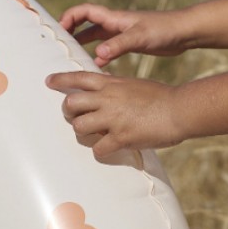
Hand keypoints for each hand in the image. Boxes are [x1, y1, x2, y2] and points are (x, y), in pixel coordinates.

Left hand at [46, 70, 185, 160]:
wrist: (179, 109)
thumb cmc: (161, 96)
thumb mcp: (133, 84)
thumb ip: (116, 86)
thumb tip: (104, 87)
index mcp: (111, 83)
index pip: (78, 77)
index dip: (61, 79)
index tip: (49, 81)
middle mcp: (108, 98)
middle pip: (71, 103)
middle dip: (68, 112)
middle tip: (75, 117)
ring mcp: (113, 118)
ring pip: (79, 126)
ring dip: (82, 132)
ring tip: (94, 134)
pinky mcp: (121, 137)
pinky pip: (98, 148)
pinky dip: (100, 151)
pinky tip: (108, 149)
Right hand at [58, 4, 191, 66]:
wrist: (184, 32)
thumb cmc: (163, 30)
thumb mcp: (139, 38)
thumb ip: (118, 45)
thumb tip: (98, 54)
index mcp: (114, 18)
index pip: (85, 11)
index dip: (70, 17)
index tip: (60, 30)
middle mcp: (116, 23)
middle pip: (87, 23)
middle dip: (72, 30)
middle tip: (60, 43)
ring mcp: (123, 33)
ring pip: (97, 36)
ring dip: (84, 43)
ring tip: (72, 56)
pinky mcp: (131, 43)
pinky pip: (109, 47)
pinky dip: (100, 55)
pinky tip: (98, 66)